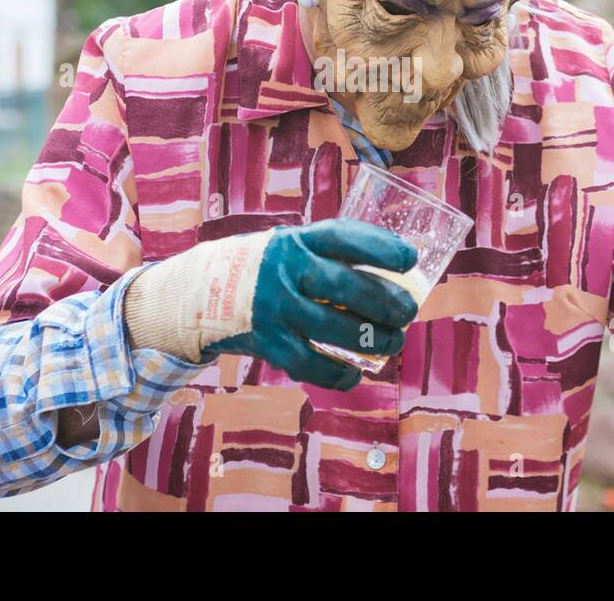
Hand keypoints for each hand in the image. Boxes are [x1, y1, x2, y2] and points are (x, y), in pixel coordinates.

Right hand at [207, 220, 418, 390]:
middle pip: (344, 287)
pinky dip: (337, 374)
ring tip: (392, 342)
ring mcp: (274, 307)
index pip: (343, 237)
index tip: (410, 259)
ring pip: (332, 328)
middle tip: (408, 312)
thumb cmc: (268, 267)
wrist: (204, 291)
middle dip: (385, 302)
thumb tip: (396, 278)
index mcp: (297, 240)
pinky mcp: (267, 341)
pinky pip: (309, 364)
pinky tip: (355, 375)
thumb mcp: (294, 246)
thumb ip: (332, 257)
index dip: (379, 248)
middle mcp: (284, 270)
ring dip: (372, 340)